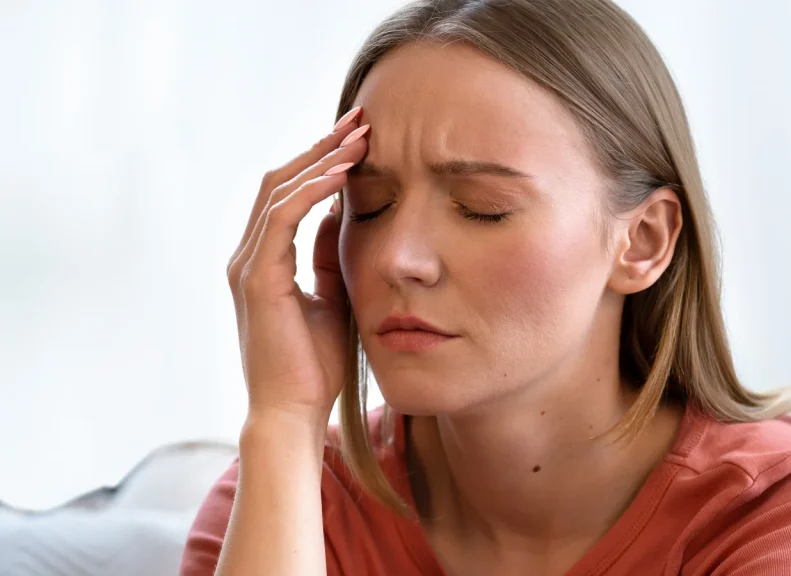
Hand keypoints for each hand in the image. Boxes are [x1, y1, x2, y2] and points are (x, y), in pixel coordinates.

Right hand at [226, 107, 369, 431]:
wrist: (293, 412)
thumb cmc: (313, 364)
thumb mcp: (331, 297)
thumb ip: (328, 256)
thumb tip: (339, 217)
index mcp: (263, 260)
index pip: (288, 193)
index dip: (321, 161)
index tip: (359, 138)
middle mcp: (248, 256)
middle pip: (280, 180)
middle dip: (322, 146)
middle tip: (361, 120)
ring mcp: (248, 266)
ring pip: (279, 191)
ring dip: (321, 159)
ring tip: (361, 137)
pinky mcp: (258, 280)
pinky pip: (283, 219)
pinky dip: (313, 191)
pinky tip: (345, 173)